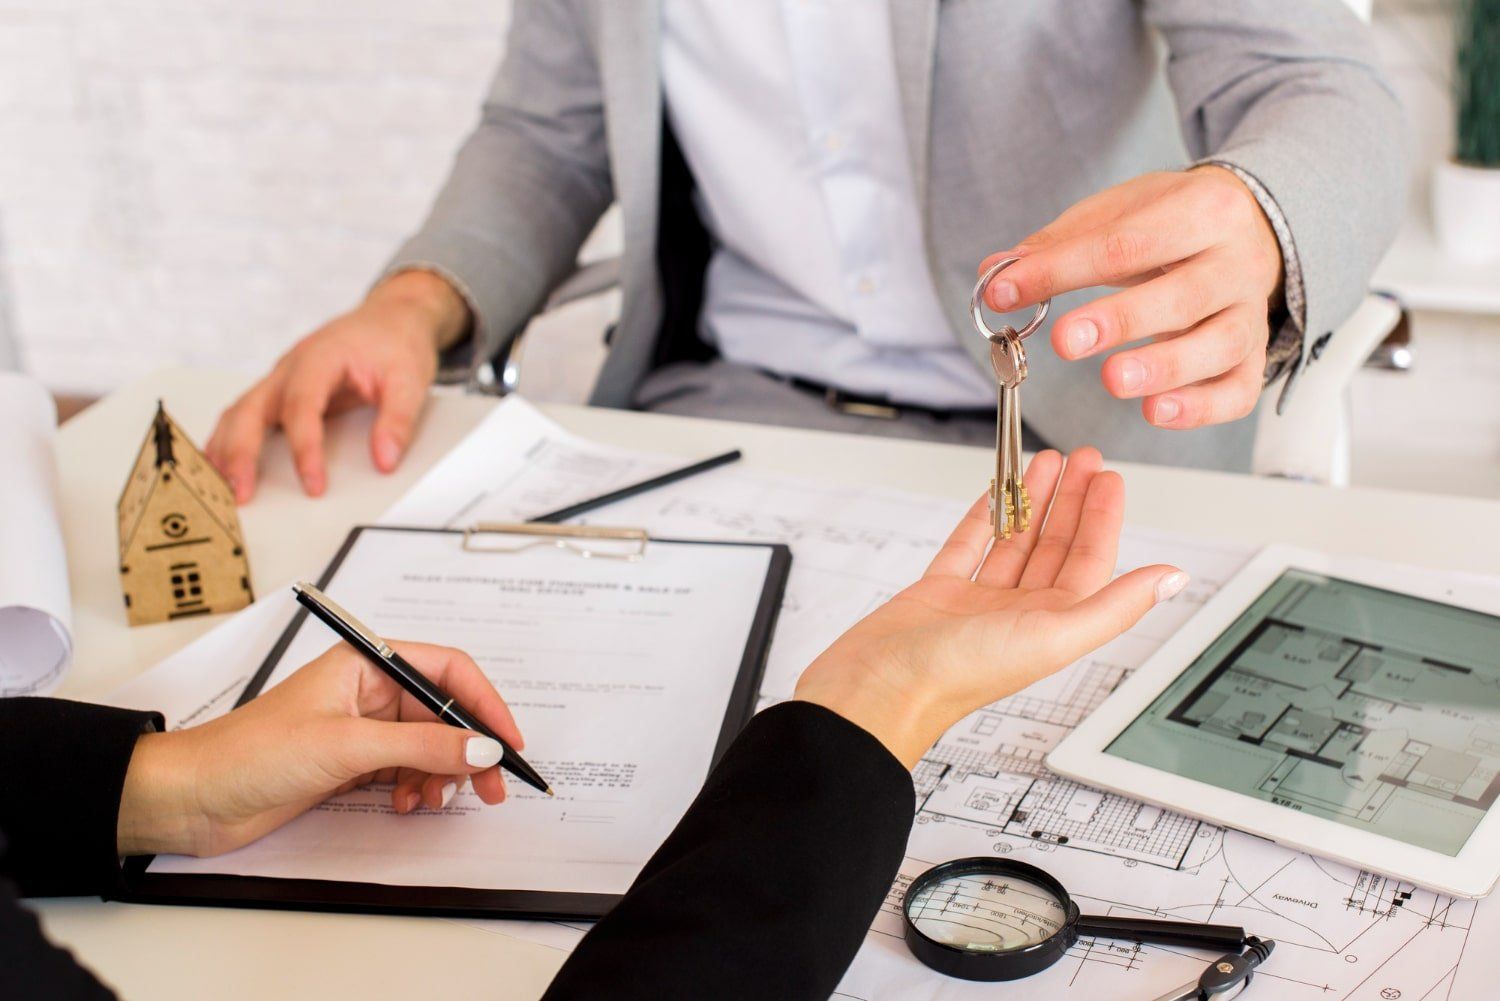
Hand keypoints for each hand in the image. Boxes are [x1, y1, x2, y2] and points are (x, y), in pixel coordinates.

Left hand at [117, 642, 522, 857]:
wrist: (193, 798)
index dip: (485, 703)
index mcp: (367, 663)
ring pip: (428, 746)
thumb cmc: (250, 752)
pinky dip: (415, 789)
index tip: (508, 742)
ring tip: (431, 802)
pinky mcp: (351, 762)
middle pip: (444, 713)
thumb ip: (422, 747)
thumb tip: (481, 749)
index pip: (447, 670)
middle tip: (489, 789)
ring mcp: (361, 727)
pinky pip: (406, 770)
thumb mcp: (347, 746)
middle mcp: (368, 690)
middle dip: (468, 751)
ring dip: (439, 776)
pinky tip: (405, 805)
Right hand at [206, 270, 470, 501]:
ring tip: (221, 490)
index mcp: (320, 357)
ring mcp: (280, 378)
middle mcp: (291, 366)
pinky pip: (246, 416)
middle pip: (251, 409)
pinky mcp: (280, 391)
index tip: (314, 485)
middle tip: (241, 494)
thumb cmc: (396, 343)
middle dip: (241, 453)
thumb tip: (384, 461)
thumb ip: (398, 420)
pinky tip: (224, 469)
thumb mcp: (410, 379)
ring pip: (239, 413)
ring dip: (226, 450)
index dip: (305, 449)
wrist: (391, 317)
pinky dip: (231, 442)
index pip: (302, 406)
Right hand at [794, 449, 1186, 767]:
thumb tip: (1172, 579)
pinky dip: (983, 516)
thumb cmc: (958, 676)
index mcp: (1052, 627)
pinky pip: (968, 545)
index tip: (1110, 478)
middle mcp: (1019, 615)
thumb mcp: (1052, 636)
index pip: (1091, 563)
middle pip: (1056, 547)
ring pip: (1015, 541)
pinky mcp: (937, 593)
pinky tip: (996, 493)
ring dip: (1033, 501)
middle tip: (1085, 458)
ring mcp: (977, 603)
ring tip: (1046, 461)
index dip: (1103, 519)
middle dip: (1072, 501)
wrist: (877, 689)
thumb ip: (1115, 606)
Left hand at [979, 167, 1282, 429]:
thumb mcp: (1118, 213)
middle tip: (1066, 341)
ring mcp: (1251, 313)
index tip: (1004, 292)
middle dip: (1120, 320)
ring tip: (1113, 381)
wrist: (1248, 227)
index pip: (1126, 243)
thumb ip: (1056, 245)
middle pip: (1183, 295)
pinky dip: (1201, 407)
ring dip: (1164, 368)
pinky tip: (1156, 412)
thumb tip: (993, 275)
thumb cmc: (1170, 222)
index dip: (1062, 270)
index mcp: (1203, 209)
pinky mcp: (1254, 356)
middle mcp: (1236, 262)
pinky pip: (1239, 390)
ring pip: (1219, 345)